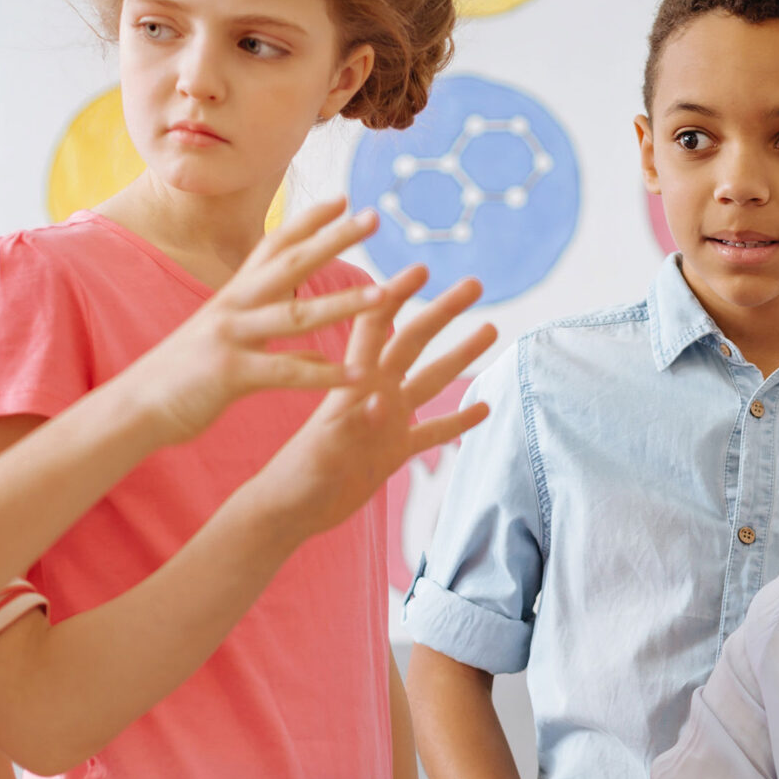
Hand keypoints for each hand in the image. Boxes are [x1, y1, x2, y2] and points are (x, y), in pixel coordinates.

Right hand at [122, 202, 425, 443]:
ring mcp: (231, 337)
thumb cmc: (182, 376)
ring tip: (384, 294)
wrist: (134, 407)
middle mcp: (233, 307)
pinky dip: (325, 375)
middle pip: (291, 264)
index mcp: (233, 295)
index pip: (274, 246)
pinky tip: (360, 376)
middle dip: (334, 239)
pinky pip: (287, 372)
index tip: (344, 199)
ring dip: (343, 304)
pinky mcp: (230, 374)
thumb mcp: (225, 342)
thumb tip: (306, 340)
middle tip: (374, 217)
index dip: (308, 221)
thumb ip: (263, 331)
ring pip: (295, 315)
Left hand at [247, 272, 495, 539]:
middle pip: (414, 343)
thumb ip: (351, 427)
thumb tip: (381, 402)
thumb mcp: (323, 452)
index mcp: (353, 386)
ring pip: (431, 380)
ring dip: (460, 356)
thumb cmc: (295, 480)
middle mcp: (375, 394)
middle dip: (444, 312)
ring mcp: (388, 422)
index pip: (377, 327)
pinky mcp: (394, 452)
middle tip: (475, 284)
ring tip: (490, 330)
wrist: (288, 511)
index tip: (422, 268)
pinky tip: (484, 408)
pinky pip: (433, 432)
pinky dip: (457, 420)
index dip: (396, 294)